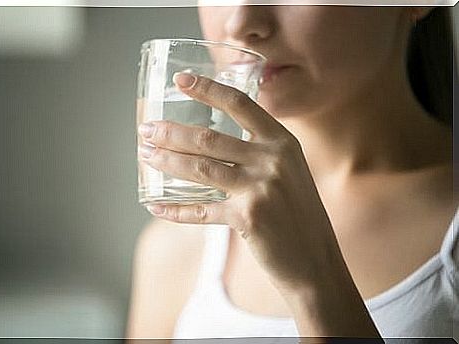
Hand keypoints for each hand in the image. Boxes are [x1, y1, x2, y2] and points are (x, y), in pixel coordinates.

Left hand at [138, 72, 341, 288]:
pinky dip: (176, 210)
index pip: (239, 104)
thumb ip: (259, 152)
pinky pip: (201, 210)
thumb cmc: (298, 212)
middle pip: (209, 138)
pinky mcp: (248, 218)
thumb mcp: (290, 170)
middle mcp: (272, 159)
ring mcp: (260, 188)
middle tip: (146, 130)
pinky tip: (155, 206)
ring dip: (167, 161)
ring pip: (201, 168)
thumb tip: (212, 142)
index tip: (181, 80)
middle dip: (171, 132)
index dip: (207, 88)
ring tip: (145, 156)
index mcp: (282, 141)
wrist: (317, 259)